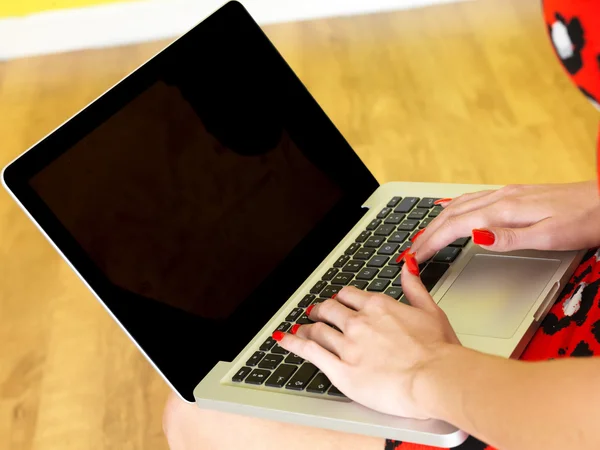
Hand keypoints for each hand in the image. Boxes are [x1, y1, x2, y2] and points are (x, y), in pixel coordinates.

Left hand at [274, 265, 459, 418]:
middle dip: (320, 311)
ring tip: (302, 328)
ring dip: (307, 327)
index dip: (339, 299)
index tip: (336, 303)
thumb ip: (414, 287)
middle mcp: (359, 322)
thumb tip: (407, 266)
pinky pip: (309, 351)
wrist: (436, 379)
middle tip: (315, 314)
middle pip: (328, 310)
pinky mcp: (341, 370)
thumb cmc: (439, 351)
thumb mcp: (431, 310)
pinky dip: (293, 343)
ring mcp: (347, 346)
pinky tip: (284, 340)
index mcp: (378, 306)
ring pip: (317, 330)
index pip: (348, 296)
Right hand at [412, 181, 599, 261]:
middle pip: (451, 214)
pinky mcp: (513, 194)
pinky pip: (471, 200)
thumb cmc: (584, 220)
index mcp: (505, 210)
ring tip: (422, 236)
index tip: (414, 257)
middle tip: (410, 252)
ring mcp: (506, 194)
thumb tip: (474, 238)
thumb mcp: (549, 236)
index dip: (431, 243)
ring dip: (437, 221)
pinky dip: (452, 209)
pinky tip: (448, 210)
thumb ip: (509, 238)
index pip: (456, 227)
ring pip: (459, 205)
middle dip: (427, 233)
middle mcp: (501, 198)